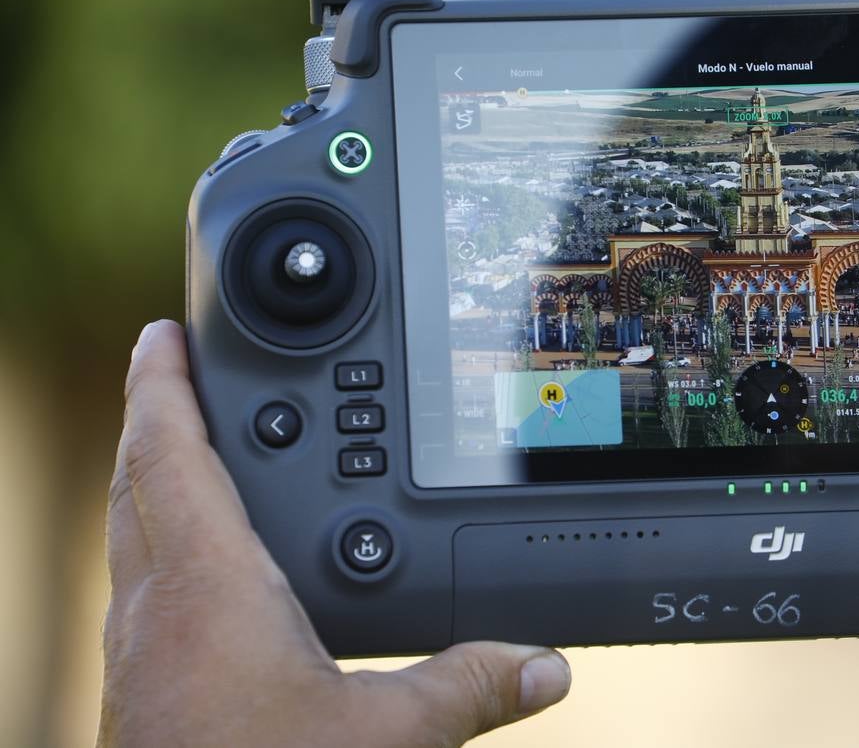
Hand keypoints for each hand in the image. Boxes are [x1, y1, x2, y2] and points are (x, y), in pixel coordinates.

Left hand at [99, 322, 569, 746]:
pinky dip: (167, 547)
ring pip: (132, 534)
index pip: (168, 451)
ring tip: (196, 456)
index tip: (163, 332)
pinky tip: (213, 578)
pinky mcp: (142, 691)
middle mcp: (154, 609)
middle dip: (155, 417)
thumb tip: (546, 666)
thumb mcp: (381, 741)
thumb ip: (467, 690)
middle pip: (137, 480)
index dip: (163, 382)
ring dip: (155, 482)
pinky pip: (142, 586)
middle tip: (182, 377)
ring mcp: (138, 652)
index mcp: (206, 587)